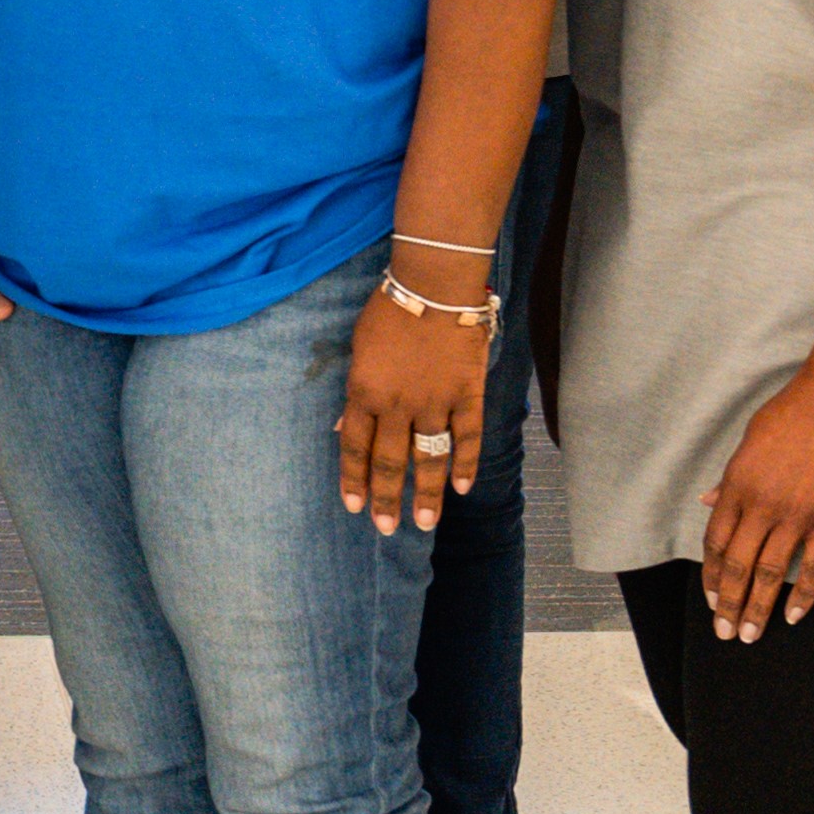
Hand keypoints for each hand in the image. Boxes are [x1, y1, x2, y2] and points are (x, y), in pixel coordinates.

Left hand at [345, 281, 492, 532]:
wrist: (433, 285)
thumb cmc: (389, 310)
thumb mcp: (358, 349)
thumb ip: (356, 392)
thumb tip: (345, 425)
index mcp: (364, 393)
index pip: (354, 448)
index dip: (354, 480)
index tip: (355, 507)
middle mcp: (397, 406)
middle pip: (390, 462)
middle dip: (387, 499)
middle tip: (387, 529)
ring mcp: (435, 403)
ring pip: (430, 458)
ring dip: (428, 494)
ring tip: (425, 522)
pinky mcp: (467, 395)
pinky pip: (468, 437)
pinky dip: (466, 464)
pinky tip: (464, 488)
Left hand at [700, 355, 813, 637]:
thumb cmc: (791, 412)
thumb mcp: (748, 440)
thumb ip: (729, 478)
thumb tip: (708, 502)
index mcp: (738, 485)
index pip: (716, 542)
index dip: (712, 575)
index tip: (712, 598)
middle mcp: (762, 505)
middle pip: (739, 566)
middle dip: (729, 604)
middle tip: (724, 632)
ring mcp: (797, 515)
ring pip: (771, 573)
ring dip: (758, 608)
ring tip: (750, 635)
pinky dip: (804, 595)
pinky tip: (793, 617)